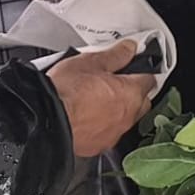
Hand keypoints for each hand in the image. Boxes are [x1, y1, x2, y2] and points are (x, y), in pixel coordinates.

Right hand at [45, 41, 156, 156]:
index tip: (133, 66)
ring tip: (98, 99)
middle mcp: (127, 116)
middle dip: (133, 91)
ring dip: (119, 110)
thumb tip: (129, 49)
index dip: (141, 70)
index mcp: (130, 93)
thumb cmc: (66, 92)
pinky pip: (109, 133)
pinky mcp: (99, 146)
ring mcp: (114, 134)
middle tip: (116, 82)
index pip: (149, 79)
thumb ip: (115, 55)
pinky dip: (103, 125)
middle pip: (142, 101)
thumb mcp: (90, 62)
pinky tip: (88, 117)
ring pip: (126, 119)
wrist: (46, 120)